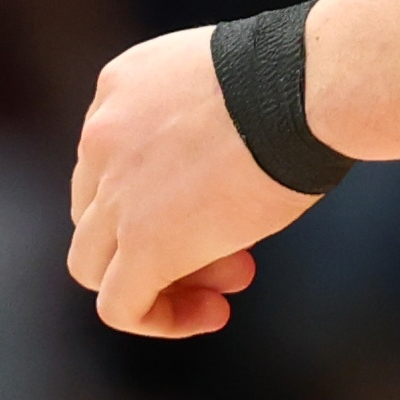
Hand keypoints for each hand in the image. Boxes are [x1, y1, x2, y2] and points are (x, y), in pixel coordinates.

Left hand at [66, 25, 310, 335]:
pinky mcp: (142, 243)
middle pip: (98, 213)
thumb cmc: (297, 80)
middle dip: (154, 239)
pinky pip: (119, 305)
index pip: (111, 160)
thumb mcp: (224, 87)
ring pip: (94, 262)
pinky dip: (156, 319)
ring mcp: (115, 192)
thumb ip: (201, 127)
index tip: (218, 205)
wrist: (305, 88)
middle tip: (229, 253)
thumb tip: (219, 185)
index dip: (157, 196)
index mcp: (121, 86)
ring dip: (154, 282)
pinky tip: (211, 314)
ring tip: (223, 292)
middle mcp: (102, 136)